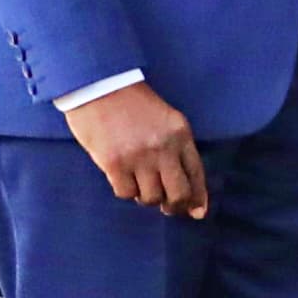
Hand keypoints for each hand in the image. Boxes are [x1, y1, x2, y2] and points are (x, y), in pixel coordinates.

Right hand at [66, 84, 207, 217]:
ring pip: (152, 197)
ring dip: (147, 197)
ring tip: (140, 185)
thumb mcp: (165, 119)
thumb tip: (185, 187)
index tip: (196, 212)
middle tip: (166, 207)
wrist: (98, 85)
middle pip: (178, 193)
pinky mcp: (115, 163)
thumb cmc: (132, 103)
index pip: (196, 174)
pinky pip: (126, 193)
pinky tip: (123, 179)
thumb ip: (176, 149)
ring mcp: (139, 157)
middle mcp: (163, 148)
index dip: (198, 197)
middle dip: (174, 206)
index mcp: (180, 134)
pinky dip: (126, 191)